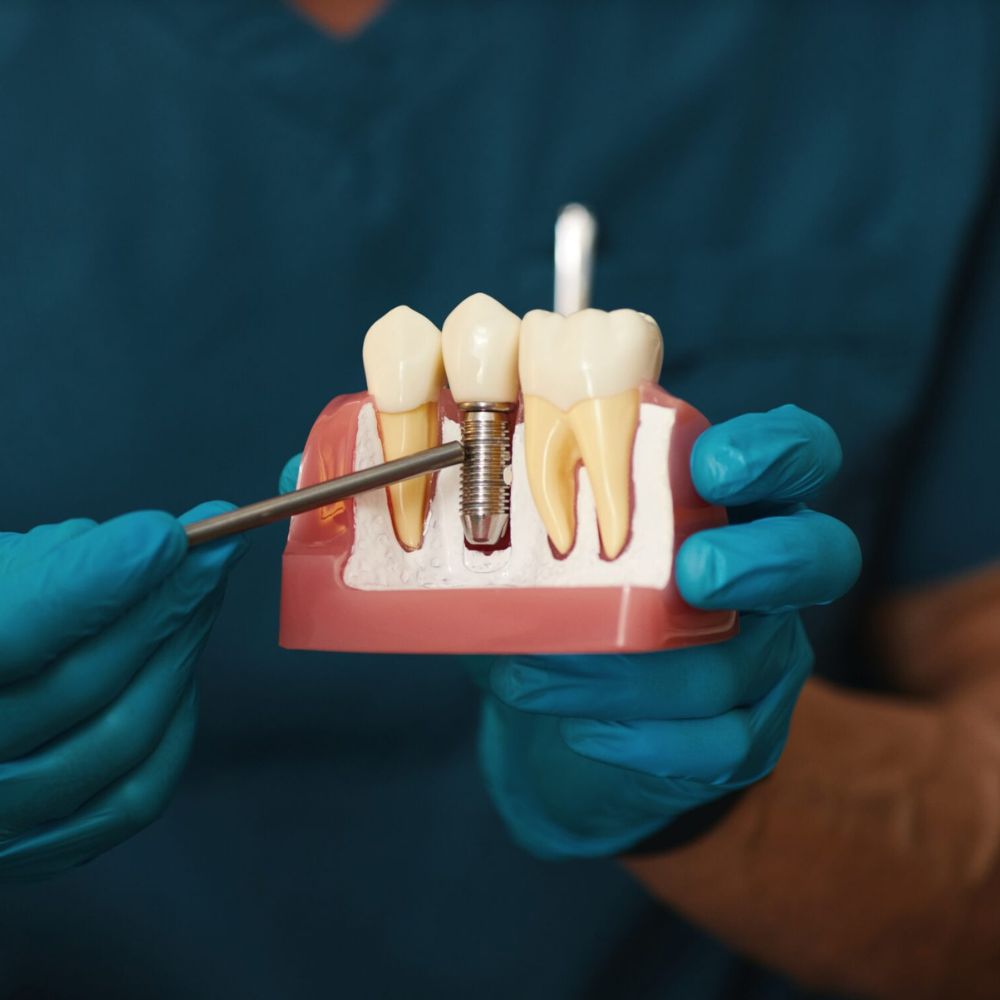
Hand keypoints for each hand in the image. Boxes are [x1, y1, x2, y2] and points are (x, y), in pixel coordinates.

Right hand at [0, 502, 245, 879]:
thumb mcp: (2, 577)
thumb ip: (64, 563)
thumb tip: (167, 542)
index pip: (16, 635)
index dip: (99, 580)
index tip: (168, 534)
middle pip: (83, 684)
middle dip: (166, 604)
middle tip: (217, 547)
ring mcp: (3, 818)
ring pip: (122, 736)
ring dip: (181, 652)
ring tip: (204, 591)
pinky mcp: (50, 848)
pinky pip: (139, 793)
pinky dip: (174, 722)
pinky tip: (180, 669)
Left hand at [479, 405, 861, 858]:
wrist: (576, 715)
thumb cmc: (577, 596)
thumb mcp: (570, 538)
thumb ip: (557, 504)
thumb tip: (483, 479)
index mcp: (736, 503)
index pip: (797, 454)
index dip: (777, 451)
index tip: (710, 465)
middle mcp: (770, 577)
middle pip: (822, 557)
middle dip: (764, 560)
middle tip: (695, 571)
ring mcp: (766, 661)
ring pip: (734, 665)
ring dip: (633, 672)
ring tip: (536, 673)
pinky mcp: (746, 736)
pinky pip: (717, 745)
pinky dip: (642, 739)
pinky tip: (583, 731)